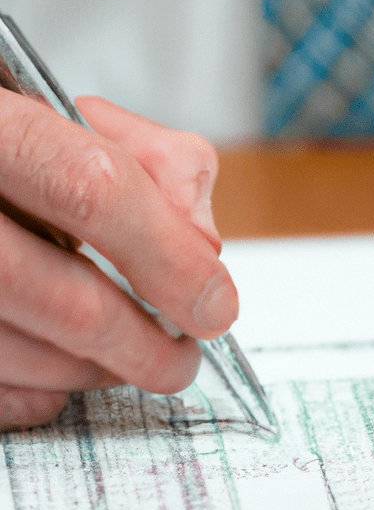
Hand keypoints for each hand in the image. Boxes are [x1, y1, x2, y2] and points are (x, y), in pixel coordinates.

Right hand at [0, 92, 237, 428]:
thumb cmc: (3, 141)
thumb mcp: (71, 117)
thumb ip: (156, 161)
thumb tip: (204, 245)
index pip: (93, 190)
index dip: (171, 259)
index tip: (216, 304)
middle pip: (63, 299)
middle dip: (143, 345)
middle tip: (182, 359)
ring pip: (21, 355)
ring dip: (96, 371)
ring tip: (127, 358)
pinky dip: (36, 392)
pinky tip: (60, 369)